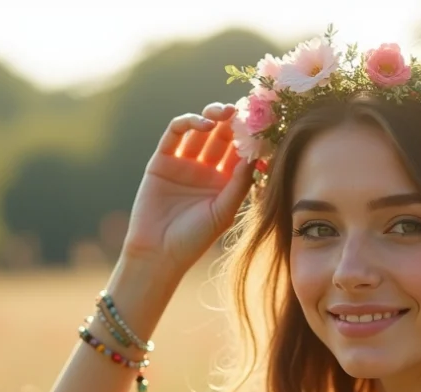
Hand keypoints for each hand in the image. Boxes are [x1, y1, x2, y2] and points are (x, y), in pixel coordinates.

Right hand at [120, 102, 254, 279]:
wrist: (158, 253)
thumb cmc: (194, 239)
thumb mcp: (223, 212)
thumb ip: (239, 184)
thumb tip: (256, 155)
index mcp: (224, 182)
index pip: (240, 152)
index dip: (249, 137)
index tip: (262, 123)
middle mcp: (205, 169)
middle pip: (222, 137)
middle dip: (233, 122)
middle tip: (243, 110)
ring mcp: (183, 163)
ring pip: (200, 130)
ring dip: (213, 116)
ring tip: (225, 113)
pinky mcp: (162, 160)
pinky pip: (175, 133)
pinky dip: (188, 122)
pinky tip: (203, 124)